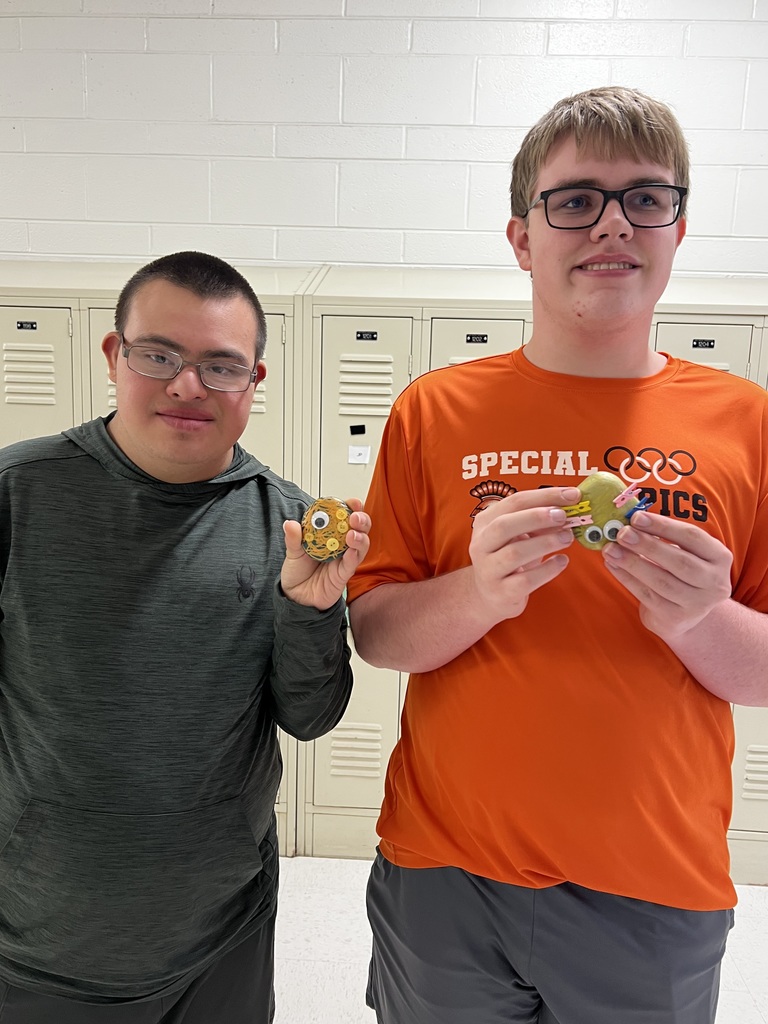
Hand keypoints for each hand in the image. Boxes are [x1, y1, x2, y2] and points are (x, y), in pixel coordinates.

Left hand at [281, 498, 370, 610]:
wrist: (295, 597)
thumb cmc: (298, 572)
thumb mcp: (292, 552)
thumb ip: (293, 538)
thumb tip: (290, 524)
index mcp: (330, 534)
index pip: (345, 517)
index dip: (351, 508)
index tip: (352, 502)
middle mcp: (341, 545)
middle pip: (359, 529)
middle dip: (361, 520)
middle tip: (355, 517)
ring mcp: (344, 559)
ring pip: (361, 545)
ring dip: (360, 537)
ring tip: (352, 534)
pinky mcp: (344, 574)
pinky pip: (352, 563)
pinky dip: (354, 555)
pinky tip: (352, 550)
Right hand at [468, 486, 578, 625]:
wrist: (492, 596)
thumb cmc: (510, 559)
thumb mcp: (520, 536)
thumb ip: (539, 522)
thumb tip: (568, 508)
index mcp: (485, 522)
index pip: (514, 502)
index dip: (545, 496)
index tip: (572, 494)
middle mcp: (481, 545)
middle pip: (504, 525)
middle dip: (537, 517)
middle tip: (563, 516)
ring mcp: (489, 570)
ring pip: (515, 553)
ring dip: (545, 542)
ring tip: (567, 538)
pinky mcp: (501, 593)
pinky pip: (525, 580)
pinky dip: (548, 569)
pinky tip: (562, 561)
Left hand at [602, 511, 732, 640]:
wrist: (686, 614)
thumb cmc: (680, 572)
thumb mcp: (683, 552)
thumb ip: (662, 537)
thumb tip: (628, 522)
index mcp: (720, 557)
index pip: (692, 537)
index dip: (663, 526)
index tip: (637, 518)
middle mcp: (715, 582)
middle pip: (679, 561)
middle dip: (648, 545)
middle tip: (622, 534)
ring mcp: (697, 604)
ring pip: (661, 581)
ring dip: (632, 563)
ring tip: (611, 549)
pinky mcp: (676, 618)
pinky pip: (647, 596)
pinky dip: (627, 579)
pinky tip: (613, 565)